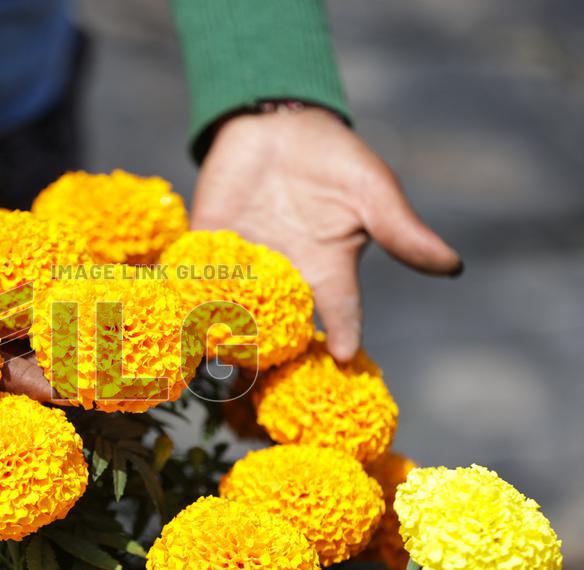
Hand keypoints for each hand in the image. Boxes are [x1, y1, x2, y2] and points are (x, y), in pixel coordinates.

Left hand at [191, 109, 461, 361]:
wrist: (277, 124)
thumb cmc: (333, 159)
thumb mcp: (372, 192)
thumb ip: (401, 231)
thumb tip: (453, 266)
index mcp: (327, 271)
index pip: (340, 313)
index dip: (344, 335)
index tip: (347, 359)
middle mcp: (284, 276)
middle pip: (281, 328)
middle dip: (276, 354)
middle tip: (270, 380)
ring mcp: (244, 263)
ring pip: (234, 308)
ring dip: (227, 332)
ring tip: (220, 358)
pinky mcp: (208, 242)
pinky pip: (196, 273)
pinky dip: (188, 291)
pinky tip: (181, 313)